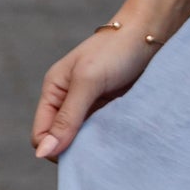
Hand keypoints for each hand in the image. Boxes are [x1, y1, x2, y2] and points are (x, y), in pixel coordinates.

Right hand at [30, 23, 156, 161]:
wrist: (149, 34)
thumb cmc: (115, 51)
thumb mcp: (87, 82)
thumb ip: (67, 118)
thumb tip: (42, 153)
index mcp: (53, 92)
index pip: (41, 135)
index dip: (54, 149)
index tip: (78, 155)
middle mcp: (68, 102)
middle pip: (62, 141)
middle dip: (76, 151)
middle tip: (99, 152)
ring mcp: (91, 107)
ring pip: (84, 141)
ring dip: (95, 147)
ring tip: (112, 145)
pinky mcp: (111, 111)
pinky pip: (104, 135)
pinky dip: (110, 140)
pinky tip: (121, 139)